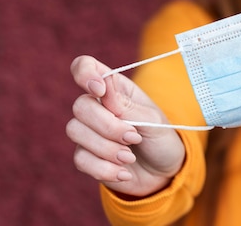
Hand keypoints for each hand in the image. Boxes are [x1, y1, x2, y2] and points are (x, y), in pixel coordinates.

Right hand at [65, 55, 184, 196]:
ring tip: (130, 157)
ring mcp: (89, 132)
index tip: (99, 91)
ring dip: (107, 149)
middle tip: (134, 138)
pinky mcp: (86, 157)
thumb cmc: (161, 138)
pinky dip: (105, 169)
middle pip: (80, 106)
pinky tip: (125, 172)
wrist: (164, 172)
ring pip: (76, 132)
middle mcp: (97, 107)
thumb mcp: (153, 120)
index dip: (85, 74)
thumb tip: (104, 86)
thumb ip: (127, 106)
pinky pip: (80, 159)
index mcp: (115, 89)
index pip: (85, 67)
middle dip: (108, 126)